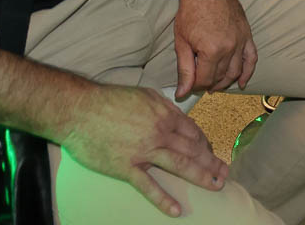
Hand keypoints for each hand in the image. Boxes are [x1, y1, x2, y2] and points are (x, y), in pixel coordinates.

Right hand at [56, 83, 227, 216]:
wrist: (79, 110)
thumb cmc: (109, 99)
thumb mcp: (143, 94)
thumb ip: (163, 105)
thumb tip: (178, 114)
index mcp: (164, 114)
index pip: (193, 132)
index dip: (205, 144)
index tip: (212, 153)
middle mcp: (159, 132)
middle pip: (192, 149)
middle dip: (211, 162)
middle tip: (225, 173)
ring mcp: (144, 151)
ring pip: (179, 165)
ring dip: (200, 176)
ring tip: (215, 186)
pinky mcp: (126, 167)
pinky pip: (148, 186)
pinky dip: (163, 199)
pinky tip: (176, 210)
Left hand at [171, 0, 256, 94]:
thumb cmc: (190, 11)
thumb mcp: (181, 42)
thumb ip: (184, 70)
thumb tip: (182, 93)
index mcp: (212, 51)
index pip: (205, 79)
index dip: (194, 85)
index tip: (188, 83)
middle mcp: (230, 48)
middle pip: (220, 76)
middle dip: (208, 83)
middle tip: (198, 83)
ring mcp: (241, 41)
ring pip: (235, 71)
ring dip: (225, 81)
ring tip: (214, 85)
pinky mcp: (247, 34)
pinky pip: (251, 57)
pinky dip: (248, 72)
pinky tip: (241, 83)